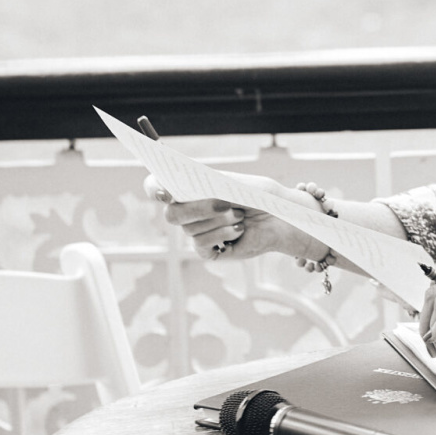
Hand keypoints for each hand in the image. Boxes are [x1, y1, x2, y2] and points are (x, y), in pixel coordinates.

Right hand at [144, 171, 332, 264]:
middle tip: (224, 203)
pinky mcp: (208, 251)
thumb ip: (209, 185)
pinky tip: (239, 230)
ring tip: (240, 215)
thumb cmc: (260, 195)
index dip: (153, 187)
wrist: (282, 217)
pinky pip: (200, 245)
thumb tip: (184, 186)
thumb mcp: (236, 183)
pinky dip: (222, 235)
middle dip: (197, 208)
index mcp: (190, 188)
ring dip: (219, 220)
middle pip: (171, 213)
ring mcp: (197, 231)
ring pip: (190, 229)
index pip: (156, 186)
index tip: (162, 191)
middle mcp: (189, 210)